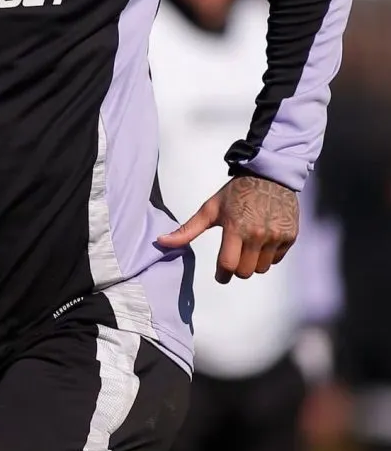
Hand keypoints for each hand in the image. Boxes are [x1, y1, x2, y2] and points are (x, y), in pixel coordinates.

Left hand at [157, 175, 298, 282]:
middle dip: (236, 268)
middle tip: (234, 255)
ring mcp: (276, 236)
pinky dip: (268, 255)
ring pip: (261, 268)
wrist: (269, 176)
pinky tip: (263, 239)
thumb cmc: (236, 192)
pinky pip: (276, 259)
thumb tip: (161, 242)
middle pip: (245, 271)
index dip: (222, 275)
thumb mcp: (210, 209)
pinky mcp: (290, 236)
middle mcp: (257, 234)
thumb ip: (187, 229)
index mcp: (235, 227)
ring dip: (252, 263)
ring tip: (248, 245)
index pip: (228, 265)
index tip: (220, 275)